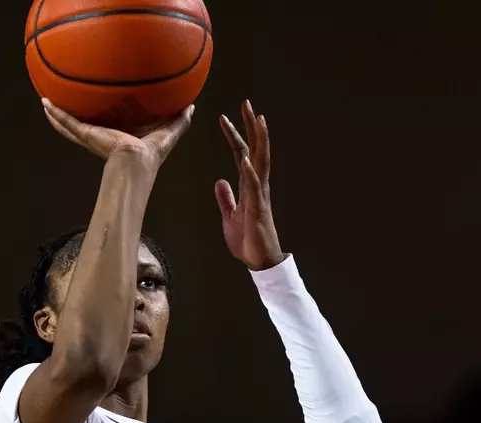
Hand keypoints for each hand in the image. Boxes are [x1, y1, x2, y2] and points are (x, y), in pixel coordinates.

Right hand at [42, 99, 193, 171]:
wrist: (137, 162)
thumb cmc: (152, 153)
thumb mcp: (168, 131)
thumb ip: (179, 119)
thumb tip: (192, 106)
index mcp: (118, 139)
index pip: (107, 128)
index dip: (101, 119)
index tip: (96, 108)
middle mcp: (102, 138)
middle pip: (83, 126)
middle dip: (74, 117)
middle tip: (63, 103)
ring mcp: (92, 137)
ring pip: (70, 125)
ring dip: (57, 115)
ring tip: (46, 102)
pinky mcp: (87, 135)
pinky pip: (68, 123)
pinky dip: (56, 114)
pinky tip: (45, 103)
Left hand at [214, 100, 284, 270]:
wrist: (258, 261)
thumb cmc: (247, 240)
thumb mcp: (230, 216)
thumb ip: (226, 198)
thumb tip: (220, 181)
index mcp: (248, 185)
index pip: (240, 153)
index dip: (233, 135)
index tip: (224, 117)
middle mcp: (256, 185)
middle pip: (254, 149)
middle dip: (250, 126)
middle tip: (246, 103)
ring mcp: (259, 195)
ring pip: (260, 161)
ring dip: (258, 140)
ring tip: (257, 119)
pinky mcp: (258, 209)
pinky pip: (255, 187)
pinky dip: (251, 172)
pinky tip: (247, 159)